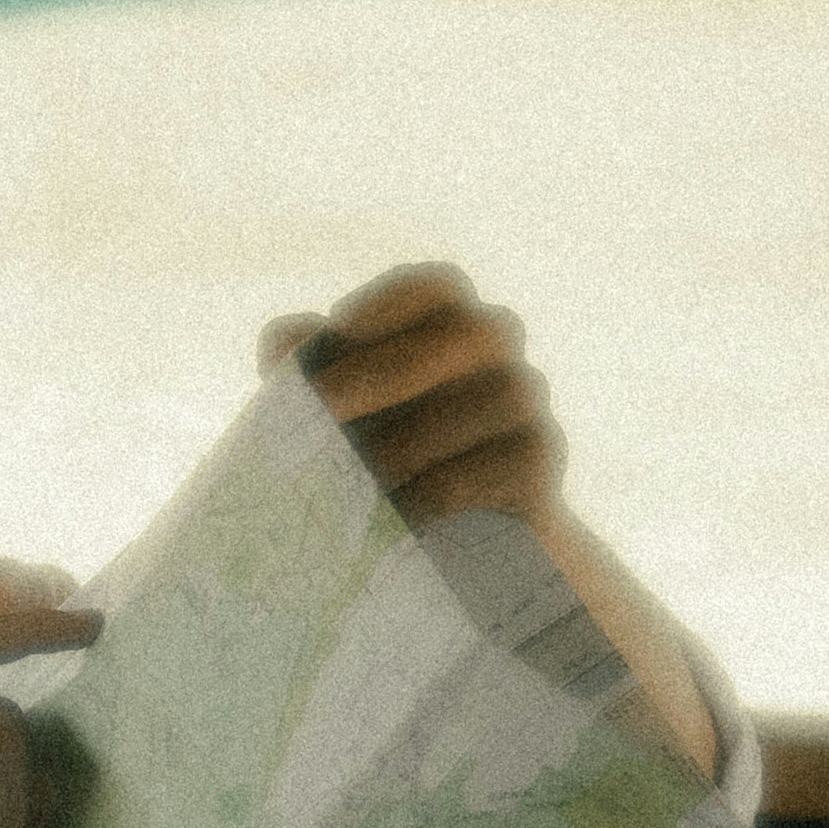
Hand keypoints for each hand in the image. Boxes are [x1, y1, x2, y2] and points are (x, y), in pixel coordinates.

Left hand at [265, 265, 565, 538]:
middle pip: (474, 331)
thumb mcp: (324, 412)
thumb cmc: (370, 455)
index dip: (392, 301)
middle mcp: (495, 353)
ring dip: (412, 441)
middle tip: (325, 413)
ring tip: (353, 480)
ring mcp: (525, 404)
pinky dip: (448, 488)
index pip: (436, 287)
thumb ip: (299, 366)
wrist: (438, 540)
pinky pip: (507, 462)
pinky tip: (402, 516)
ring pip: (494, 397)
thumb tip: (289, 340)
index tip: (340, 330)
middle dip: (391, 369)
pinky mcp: (540, 461)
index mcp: (442, 324)